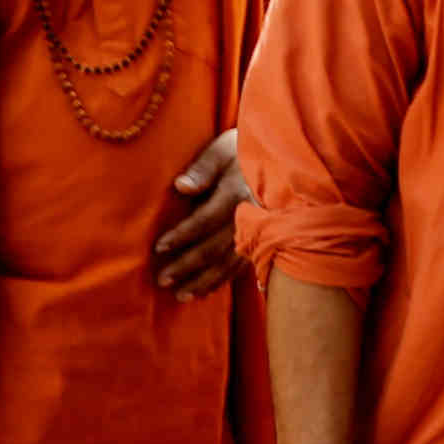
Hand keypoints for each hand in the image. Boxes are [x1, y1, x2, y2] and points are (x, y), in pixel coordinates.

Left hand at [154, 129, 249, 295]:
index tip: (159, 247)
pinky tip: (204, 291)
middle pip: (215, 248)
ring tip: (181, 295)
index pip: (205, 220)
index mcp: (237, 193)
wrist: (284, 156)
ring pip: (228, 263)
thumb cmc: (244, 148)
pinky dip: (222, 281)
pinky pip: (241, 266)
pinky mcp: (264, 241)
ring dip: (203, 281)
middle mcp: (250, 217)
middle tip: (162, 280)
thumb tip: (181, 186)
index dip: (182, 236)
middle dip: (187, 266)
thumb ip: (203, 168)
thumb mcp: (223, 148)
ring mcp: (260, 232)